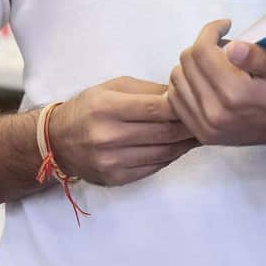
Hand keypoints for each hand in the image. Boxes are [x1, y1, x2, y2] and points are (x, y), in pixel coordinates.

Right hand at [46, 77, 199, 187]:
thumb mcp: (113, 87)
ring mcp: (112, 161)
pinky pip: (154, 167)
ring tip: (199, 134)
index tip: (198, 102)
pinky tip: (178, 148)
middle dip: (189, 126)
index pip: (156, 108)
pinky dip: (171, 157)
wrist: (58, 141)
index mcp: (107, 107)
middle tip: (207, 120)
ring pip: (163, 152)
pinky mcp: (117, 178)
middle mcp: (108, 136)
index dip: (182, 107)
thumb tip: (182, 96)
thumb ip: (147, 91)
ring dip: (185, 144)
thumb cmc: (88, 108)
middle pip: (164, 133)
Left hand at [166, 19, 265, 147]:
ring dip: (193, 65)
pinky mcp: (201, 133)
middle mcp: (216, 113)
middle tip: (224, 46)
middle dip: (203, 46)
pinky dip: (187, 84)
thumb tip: (233, 47)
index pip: (202, 51)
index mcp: (237, 94)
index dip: (211, 31)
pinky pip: (176, 100)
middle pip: (187, 62)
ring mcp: (206, 126)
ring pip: (177, 79)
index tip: (226, 26)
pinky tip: (206, 80)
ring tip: (217, 63)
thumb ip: (262, 57)